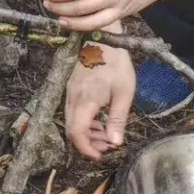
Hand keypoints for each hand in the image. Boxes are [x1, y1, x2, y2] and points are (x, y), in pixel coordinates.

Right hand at [65, 45, 134, 159]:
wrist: (102, 37)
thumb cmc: (115, 63)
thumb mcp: (124, 92)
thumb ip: (117, 119)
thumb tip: (115, 143)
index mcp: (85, 101)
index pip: (76, 133)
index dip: (86, 149)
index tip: (100, 156)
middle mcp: (72, 98)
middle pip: (71, 129)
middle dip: (88, 143)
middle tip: (107, 147)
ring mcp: (70, 92)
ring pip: (71, 120)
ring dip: (87, 132)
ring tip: (106, 135)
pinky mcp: (71, 87)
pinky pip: (73, 111)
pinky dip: (84, 121)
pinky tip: (99, 120)